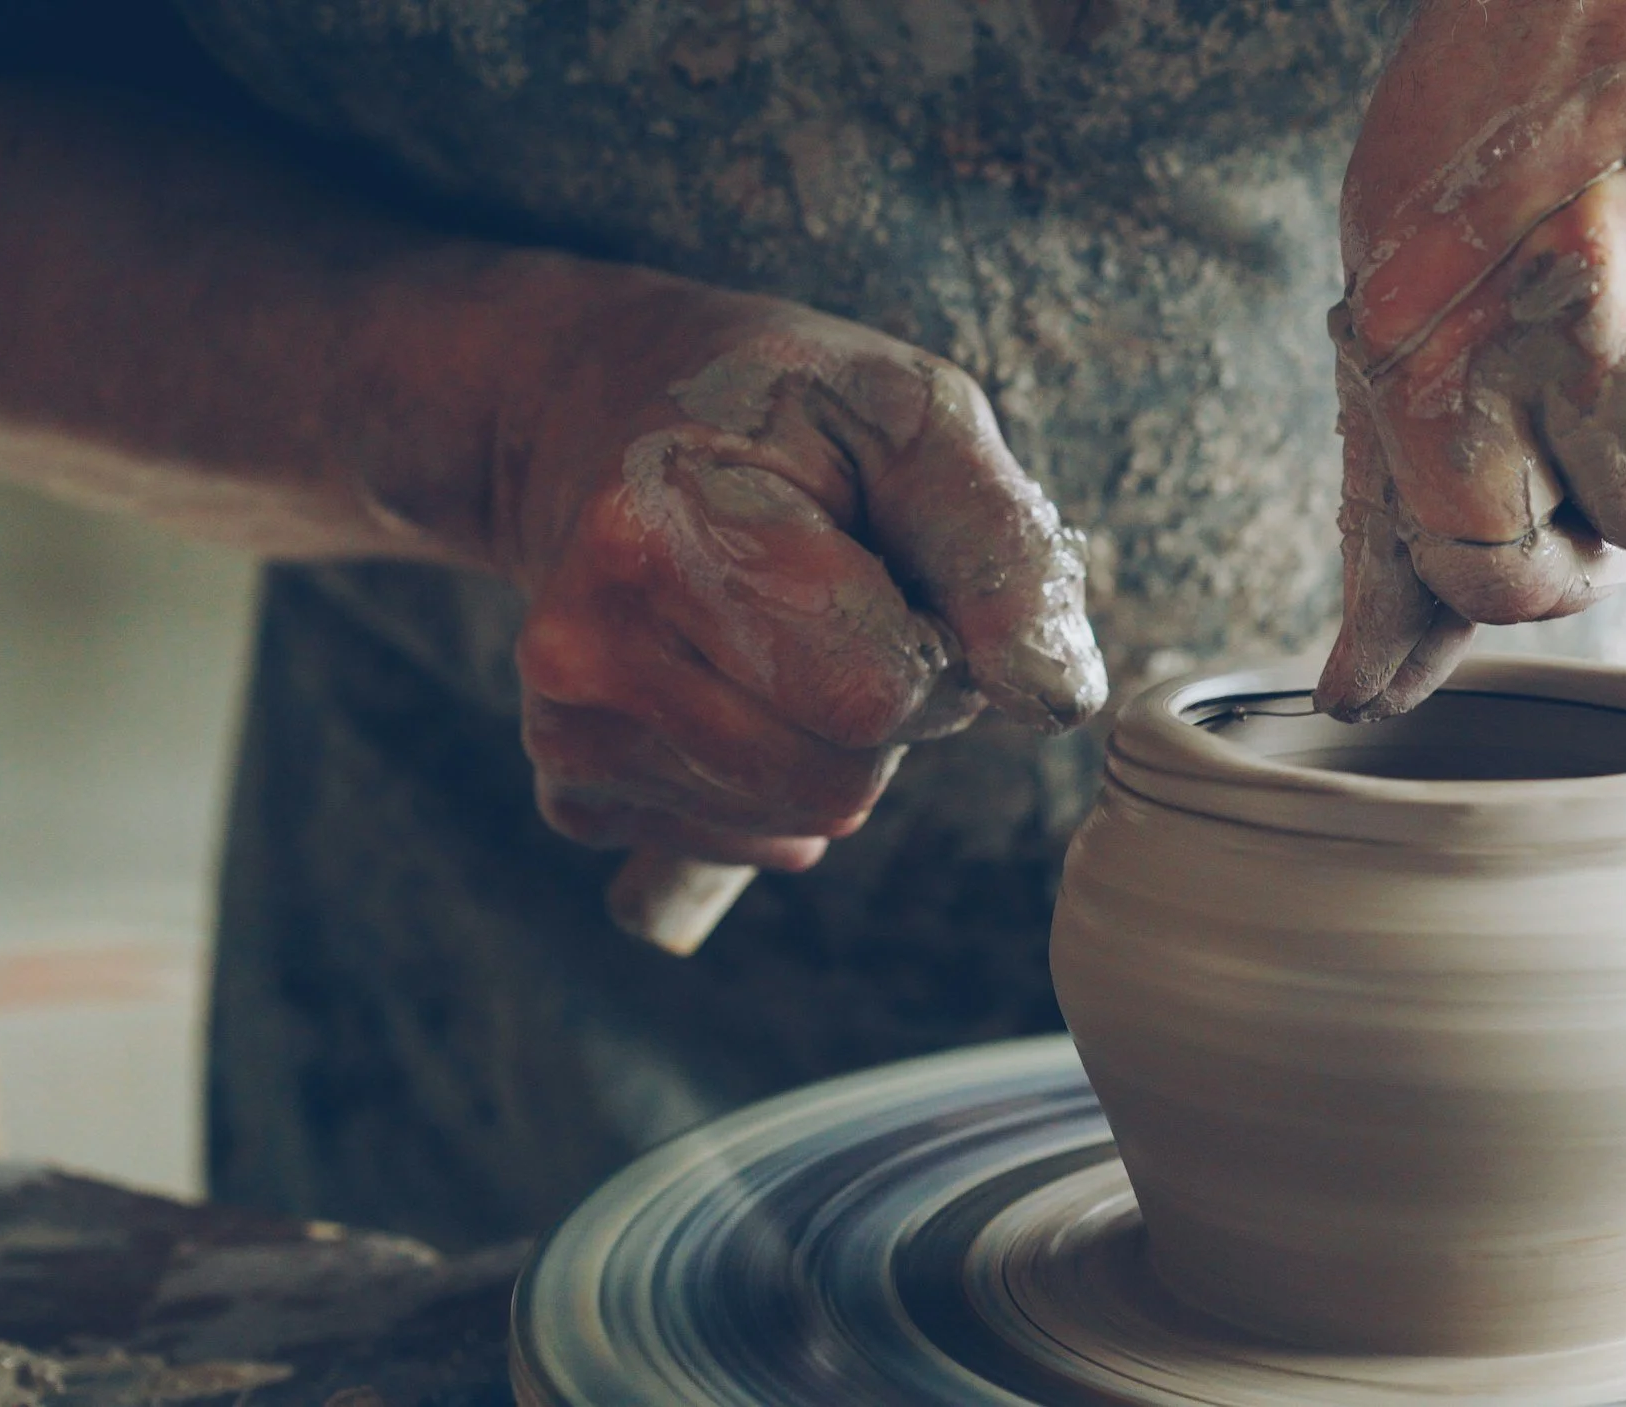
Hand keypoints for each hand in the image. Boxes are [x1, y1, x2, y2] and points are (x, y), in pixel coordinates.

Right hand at [503, 274, 1105, 868]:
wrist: (609, 414)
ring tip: (791, 627)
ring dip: (840, 739)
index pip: (875, 692)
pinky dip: (782, 775)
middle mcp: (590, 641)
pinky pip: (750, 839)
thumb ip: (1003, 552)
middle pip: (839, 776)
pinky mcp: (574, 786)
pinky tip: (743, 675)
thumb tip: (1055, 696)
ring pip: (804, 817)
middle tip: (848, 597)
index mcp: (665, 530)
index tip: (895, 569)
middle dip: (889, 702)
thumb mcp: (917, 419)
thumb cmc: (785, 412)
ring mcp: (569, 725)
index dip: (933, 648)